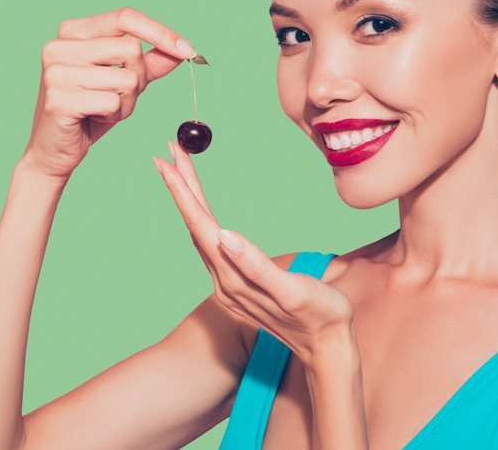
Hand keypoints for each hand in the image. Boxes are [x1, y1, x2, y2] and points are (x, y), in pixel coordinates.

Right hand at [23, 8, 195, 179]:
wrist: (54, 150)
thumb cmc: (89, 112)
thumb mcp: (124, 83)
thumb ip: (150, 64)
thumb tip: (183, 49)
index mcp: (73, 31)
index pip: (125, 17)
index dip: (160, 32)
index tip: (188, 50)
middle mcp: (60, 45)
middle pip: (131, 49)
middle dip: (138, 79)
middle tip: (116, 97)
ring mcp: (56, 71)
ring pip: (126, 79)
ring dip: (126, 102)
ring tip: (101, 110)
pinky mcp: (59, 98)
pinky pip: (112, 102)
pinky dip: (113, 115)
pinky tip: (92, 119)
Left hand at [153, 142, 355, 365]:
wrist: (329, 347)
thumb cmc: (320, 317)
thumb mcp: (293, 292)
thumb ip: (256, 266)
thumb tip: (224, 234)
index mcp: (234, 278)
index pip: (201, 225)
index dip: (183, 191)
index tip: (168, 161)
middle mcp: (225, 280)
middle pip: (195, 223)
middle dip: (182, 185)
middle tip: (170, 149)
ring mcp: (230, 282)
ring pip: (201, 231)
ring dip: (190, 198)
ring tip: (181, 169)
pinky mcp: (239, 282)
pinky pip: (212, 241)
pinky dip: (203, 216)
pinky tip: (203, 210)